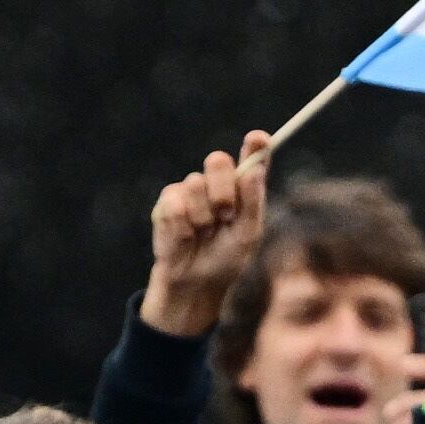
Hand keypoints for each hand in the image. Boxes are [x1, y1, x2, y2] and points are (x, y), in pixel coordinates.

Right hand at [138, 130, 274, 337]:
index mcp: (242, 188)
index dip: (254, 145)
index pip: (251, 157)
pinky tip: (185, 238)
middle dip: (222, 187)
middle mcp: (216, 185)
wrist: (194, 284)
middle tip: (225, 214)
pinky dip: (182, 226)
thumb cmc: (226, 259)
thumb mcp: (248, 234)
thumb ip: (253, 201)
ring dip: (201, 216)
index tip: (258, 139)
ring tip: (203, 235)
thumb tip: (254, 170)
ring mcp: (189, 192)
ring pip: (193, 183)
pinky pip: (174, 203)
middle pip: (217, 161)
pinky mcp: (166, 204)